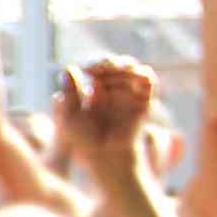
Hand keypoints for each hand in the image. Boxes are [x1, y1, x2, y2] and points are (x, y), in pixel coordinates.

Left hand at [56, 58, 158, 172]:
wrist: (104, 155)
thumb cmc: (83, 137)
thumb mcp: (68, 114)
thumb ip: (69, 93)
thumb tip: (69, 68)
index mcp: (95, 88)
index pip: (98, 66)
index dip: (94, 63)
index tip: (87, 69)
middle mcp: (114, 88)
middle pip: (116, 63)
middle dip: (108, 62)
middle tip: (100, 67)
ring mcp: (129, 94)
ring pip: (132, 68)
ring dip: (122, 67)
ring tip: (112, 72)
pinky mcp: (143, 101)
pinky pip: (148, 81)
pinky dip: (141, 74)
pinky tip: (129, 74)